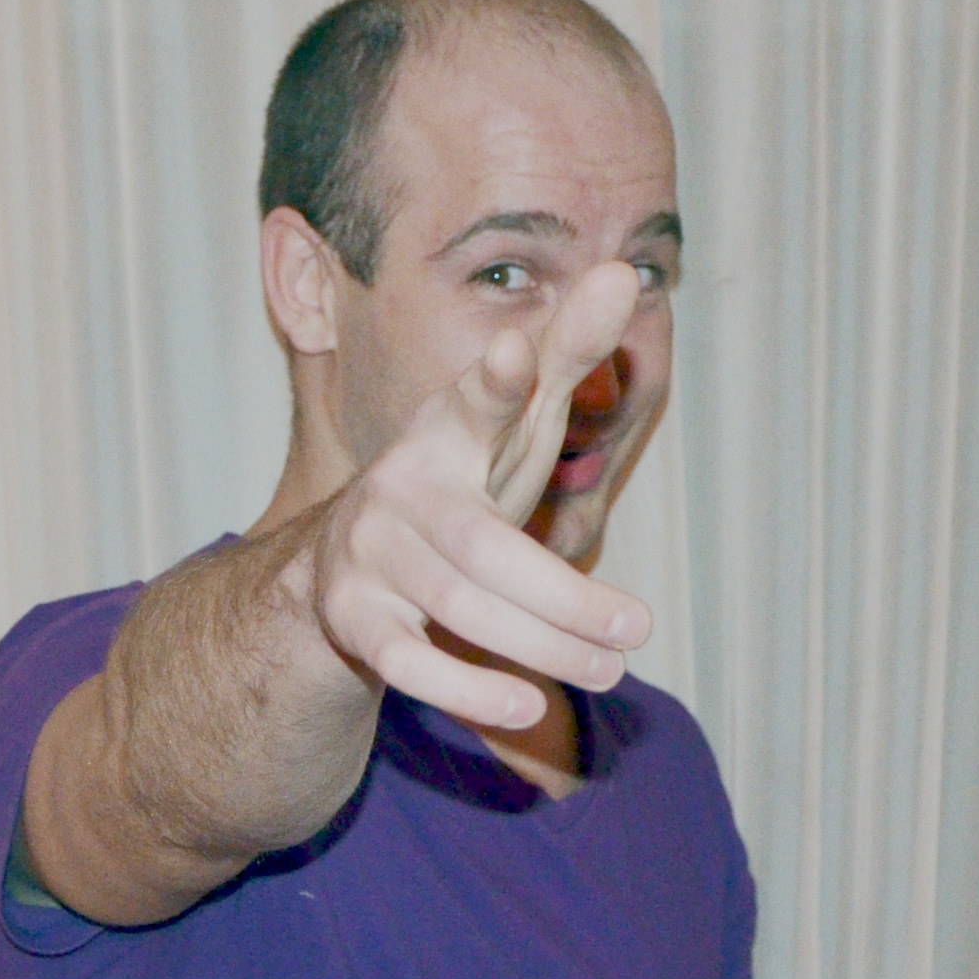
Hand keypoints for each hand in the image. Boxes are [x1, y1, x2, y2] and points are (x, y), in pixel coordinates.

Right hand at [312, 261, 652, 728]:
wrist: (342, 563)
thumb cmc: (456, 483)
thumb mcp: (509, 424)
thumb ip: (566, 358)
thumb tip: (622, 270)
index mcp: (445, 432)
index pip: (473, 402)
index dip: (497, 382)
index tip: (516, 352)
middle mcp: (400, 489)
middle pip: (485, 546)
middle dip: (562, 593)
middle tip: (637, 626)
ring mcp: (369, 558)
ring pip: (456, 606)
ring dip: (539, 643)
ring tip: (611, 667)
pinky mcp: (354, 621)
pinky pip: (408, 663)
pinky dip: (467, 689)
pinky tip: (529, 708)